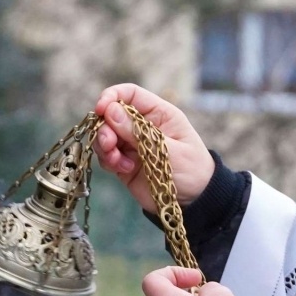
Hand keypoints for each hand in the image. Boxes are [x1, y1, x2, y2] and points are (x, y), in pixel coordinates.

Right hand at [93, 84, 216, 213]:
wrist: (195, 201)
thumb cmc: (192, 169)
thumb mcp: (168, 149)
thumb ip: (138, 132)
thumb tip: (110, 110)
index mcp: (158, 114)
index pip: (130, 94)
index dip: (112, 96)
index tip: (101, 109)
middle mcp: (142, 126)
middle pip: (111, 115)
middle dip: (105, 127)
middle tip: (109, 143)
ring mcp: (132, 144)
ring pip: (105, 136)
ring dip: (105, 146)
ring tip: (116, 160)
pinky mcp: (125, 163)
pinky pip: (107, 156)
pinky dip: (109, 161)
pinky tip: (124, 169)